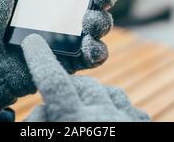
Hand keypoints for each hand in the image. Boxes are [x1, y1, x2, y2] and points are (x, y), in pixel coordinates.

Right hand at [22, 34, 149, 121]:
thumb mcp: (50, 139)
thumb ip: (40, 122)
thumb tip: (38, 109)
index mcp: (73, 119)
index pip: (53, 80)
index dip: (40, 59)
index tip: (32, 40)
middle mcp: (102, 115)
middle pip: (85, 84)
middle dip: (73, 87)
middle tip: (66, 101)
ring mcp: (124, 117)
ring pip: (109, 92)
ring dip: (97, 97)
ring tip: (88, 111)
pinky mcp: (141, 124)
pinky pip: (130, 108)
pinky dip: (118, 109)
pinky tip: (112, 118)